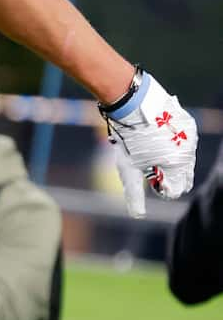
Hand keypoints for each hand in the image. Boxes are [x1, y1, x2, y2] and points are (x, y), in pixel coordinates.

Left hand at [101, 70, 197, 217]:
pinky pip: (186, 141)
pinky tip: (158, 135)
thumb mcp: (128, 169)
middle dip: (169, 175)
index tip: (147, 176)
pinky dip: (175, 143)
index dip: (159, 187)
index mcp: (177, 166)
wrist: (132, 103)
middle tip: (149, 162)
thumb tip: (138, 216)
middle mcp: (189, 152)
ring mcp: (191, 137)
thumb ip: (135, 194)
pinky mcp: (189, 123)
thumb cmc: (128, 139)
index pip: (176, 191)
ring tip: (150, 146)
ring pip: (186, 159)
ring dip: (172, 159)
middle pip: (184, 176)